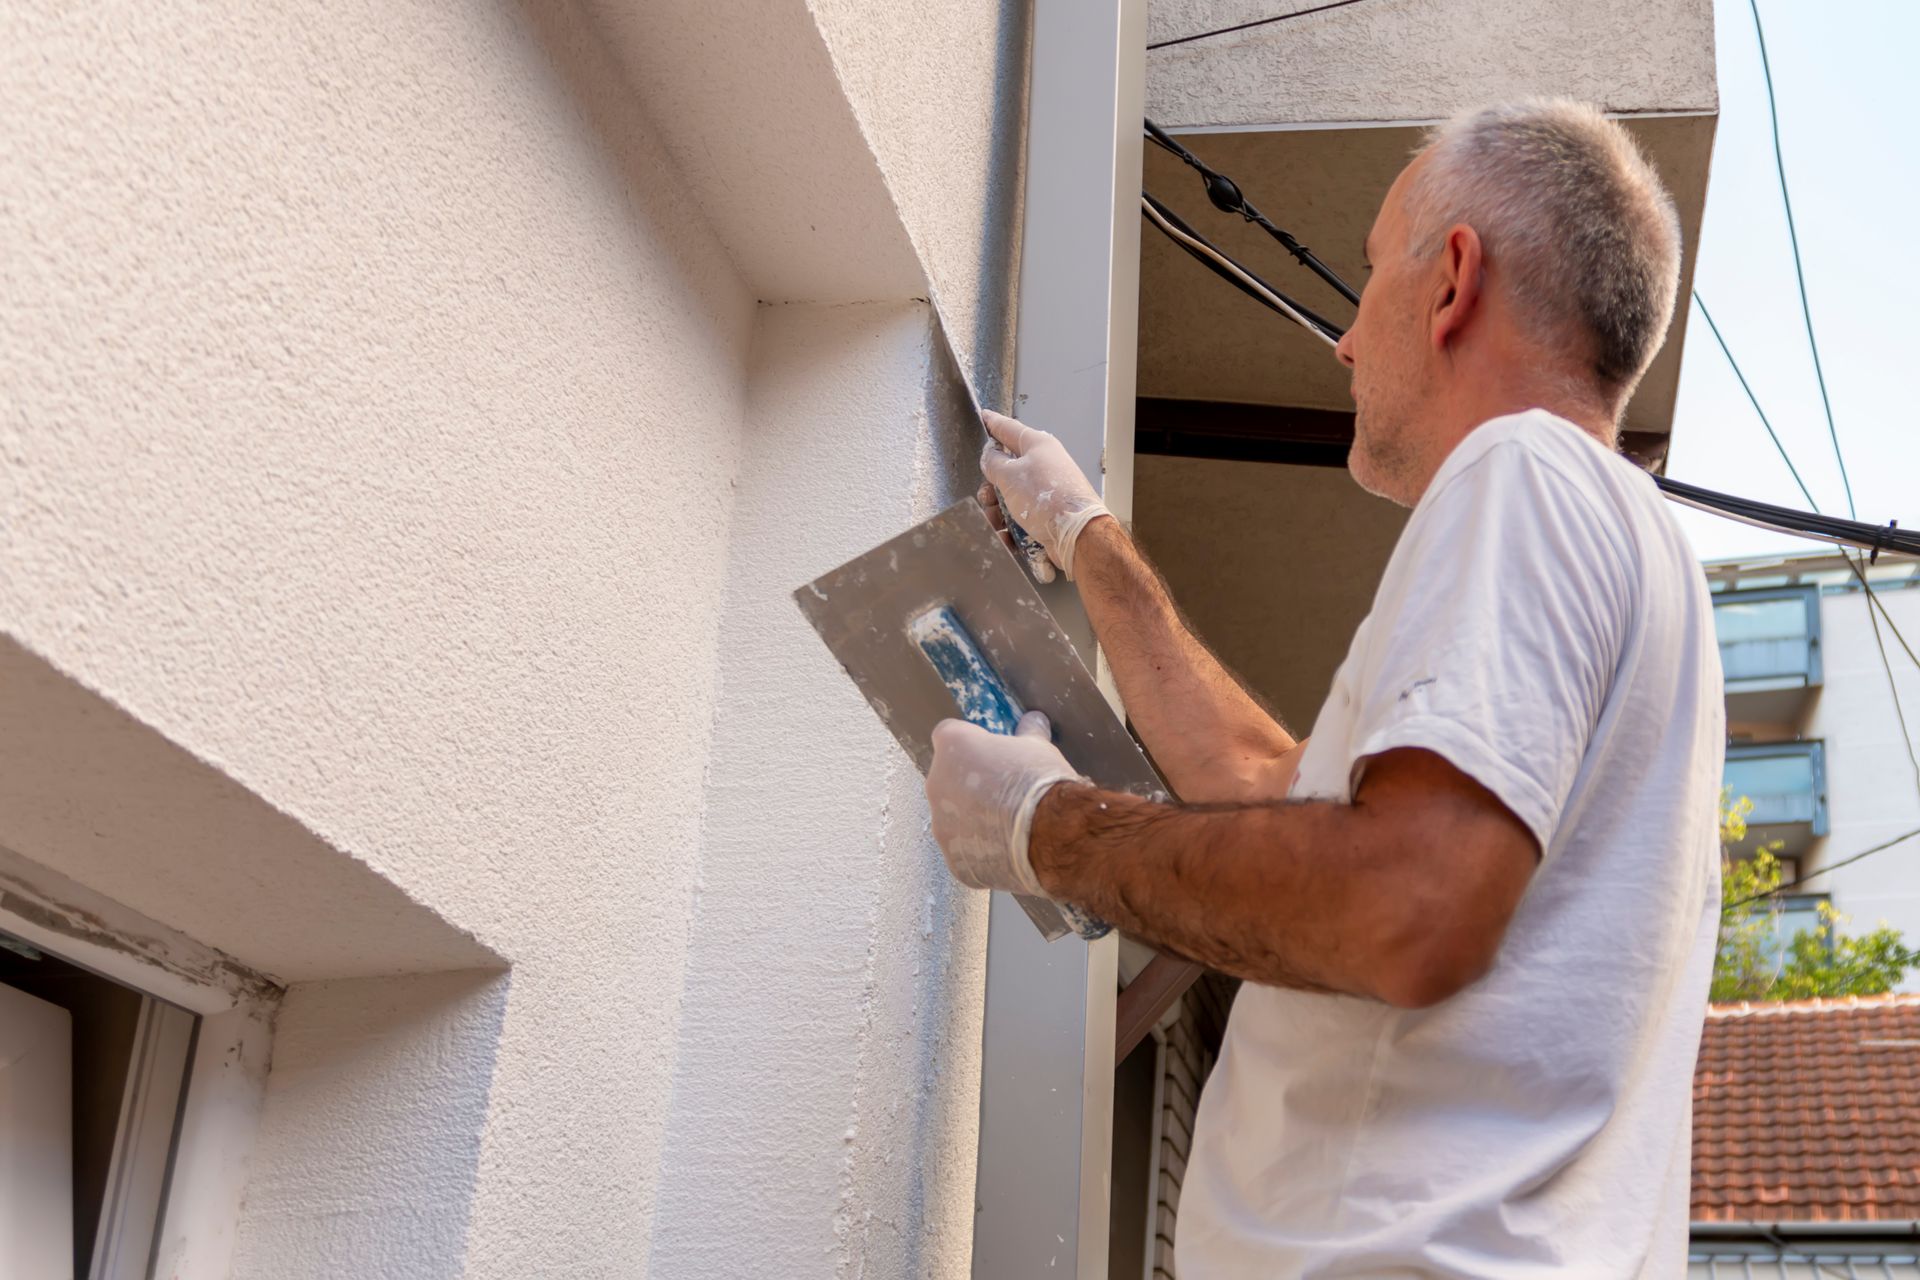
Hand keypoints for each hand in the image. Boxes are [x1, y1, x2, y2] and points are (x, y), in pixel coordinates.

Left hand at [926, 710, 1086, 896]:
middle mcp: (936, 785)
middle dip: (970, 785)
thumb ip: (1028, 733)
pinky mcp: (955, 862)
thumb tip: (1034, 721)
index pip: (950, 735)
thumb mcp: (1039, 748)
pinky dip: (983, 852)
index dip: (973, 745)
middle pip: (948, 780)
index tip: (991, 755)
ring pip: (953, 819)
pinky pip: (965, 853)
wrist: (1053, 836)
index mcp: (952, 747)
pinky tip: (1010, 850)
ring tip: (1010, 825)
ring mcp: (942, 827)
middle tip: (1004, 792)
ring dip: (974, 820)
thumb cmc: (1042, 784)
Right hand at [978, 410, 1110, 578]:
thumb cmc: (1045, 498)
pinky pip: (1020, 518)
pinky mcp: (1046, 515)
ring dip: (997, 512)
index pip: (1009, 428)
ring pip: (1009, 498)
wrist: (1077, 535)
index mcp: (1037, 446)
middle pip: (1006, 470)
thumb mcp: (1010, 475)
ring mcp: (1045, 492)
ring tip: (996, 524)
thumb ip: (993, 462)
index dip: (992, 423)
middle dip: (990, 487)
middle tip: (987, 498)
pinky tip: (1005, 536)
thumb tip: (989, 455)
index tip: (982, 416)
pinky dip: (1010, 528)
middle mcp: (1043, 465)